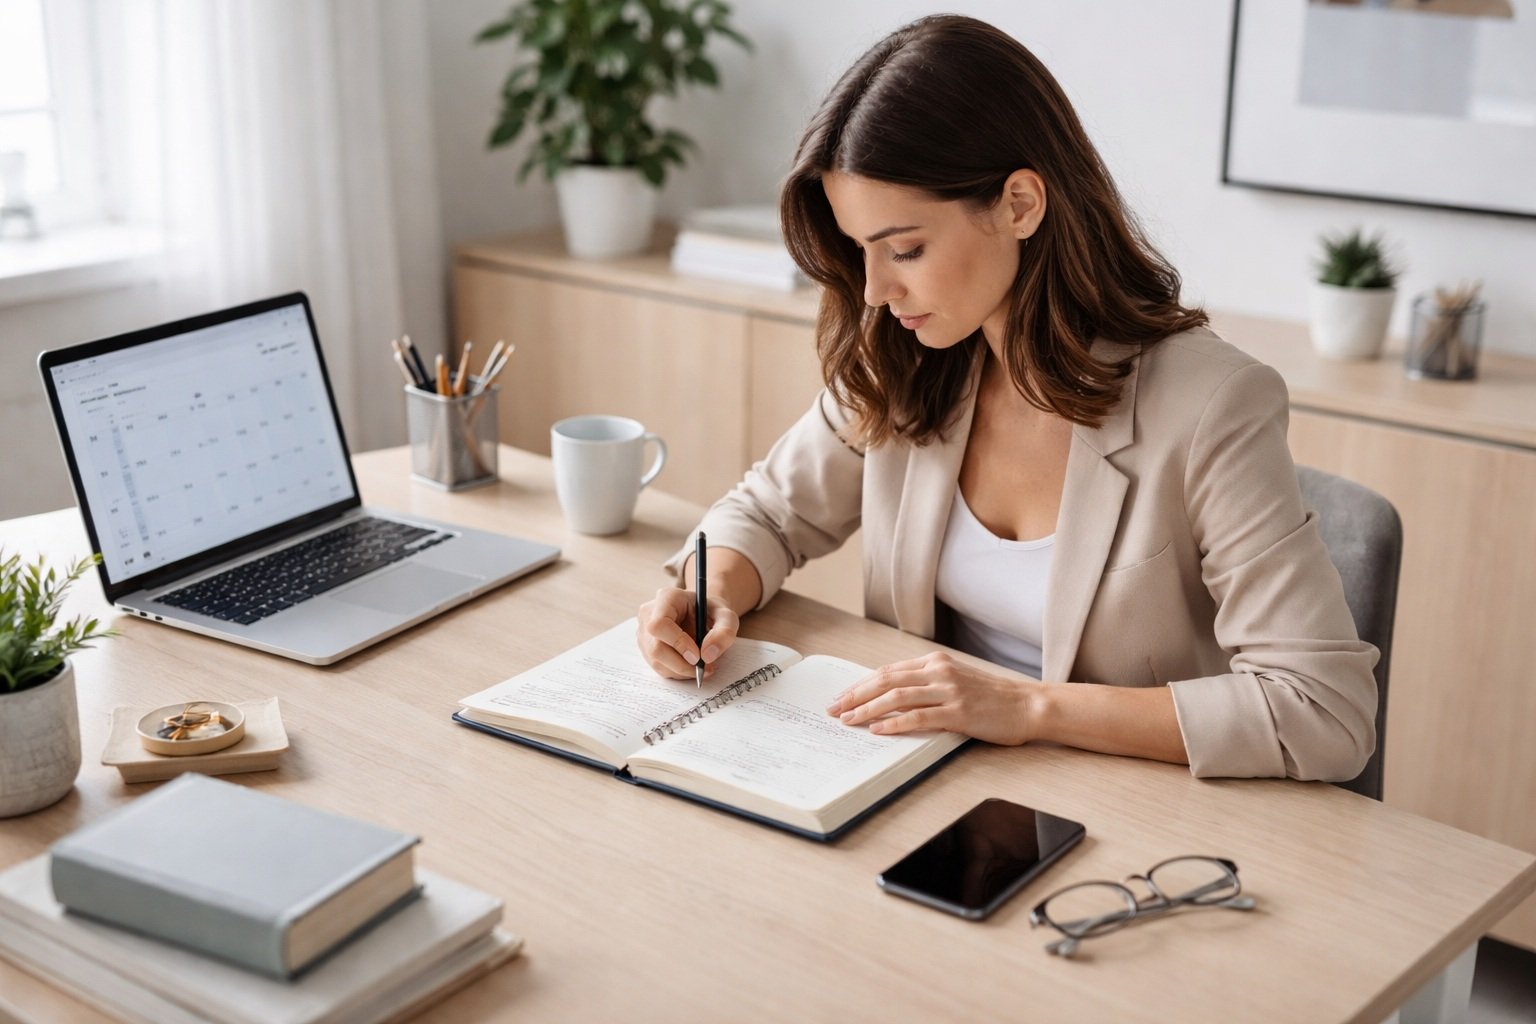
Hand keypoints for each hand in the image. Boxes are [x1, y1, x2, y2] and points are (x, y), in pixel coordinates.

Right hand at [636, 587, 739, 679]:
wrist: (703, 614)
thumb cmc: (712, 612)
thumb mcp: (726, 616)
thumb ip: (724, 632)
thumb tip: (707, 655)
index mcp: (666, 598)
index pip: (659, 624)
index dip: (677, 643)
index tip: (697, 656)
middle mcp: (649, 614)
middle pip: (656, 648)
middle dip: (682, 664)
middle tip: (705, 668)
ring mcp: (644, 632)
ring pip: (656, 661)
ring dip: (682, 670)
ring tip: (702, 666)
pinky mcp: (646, 647)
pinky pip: (658, 667)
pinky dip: (677, 672)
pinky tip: (691, 665)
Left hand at [824, 651, 1039, 744]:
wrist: (1028, 705)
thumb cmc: (992, 698)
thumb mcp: (955, 682)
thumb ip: (926, 685)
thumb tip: (890, 698)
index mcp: (935, 662)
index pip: (888, 671)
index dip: (860, 684)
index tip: (841, 697)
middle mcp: (939, 671)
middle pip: (885, 679)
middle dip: (855, 695)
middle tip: (834, 709)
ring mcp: (949, 690)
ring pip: (897, 696)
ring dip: (868, 709)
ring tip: (848, 720)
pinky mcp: (959, 712)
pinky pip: (918, 716)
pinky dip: (895, 723)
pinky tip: (878, 730)